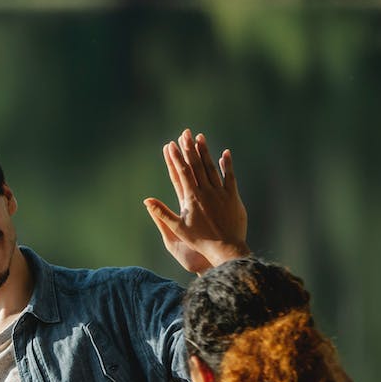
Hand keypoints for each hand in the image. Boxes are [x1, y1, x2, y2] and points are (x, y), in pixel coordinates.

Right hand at [144, 129, 249, 272]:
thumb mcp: (177, 228)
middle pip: (196, 166)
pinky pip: (230, 177)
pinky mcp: (233, 197)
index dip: (175, 158)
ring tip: (200, 137)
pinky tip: (225, 153)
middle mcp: (206, 192)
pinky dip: (227, 165)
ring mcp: (220, 193)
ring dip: (205, 152)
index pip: (182, 173)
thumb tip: (147, 200)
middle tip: (185, 133)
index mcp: (191, 198)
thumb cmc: (200, 241)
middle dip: (189, 148)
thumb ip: (161, 213)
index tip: (170, 145)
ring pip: (211, 168)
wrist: (225, 248)